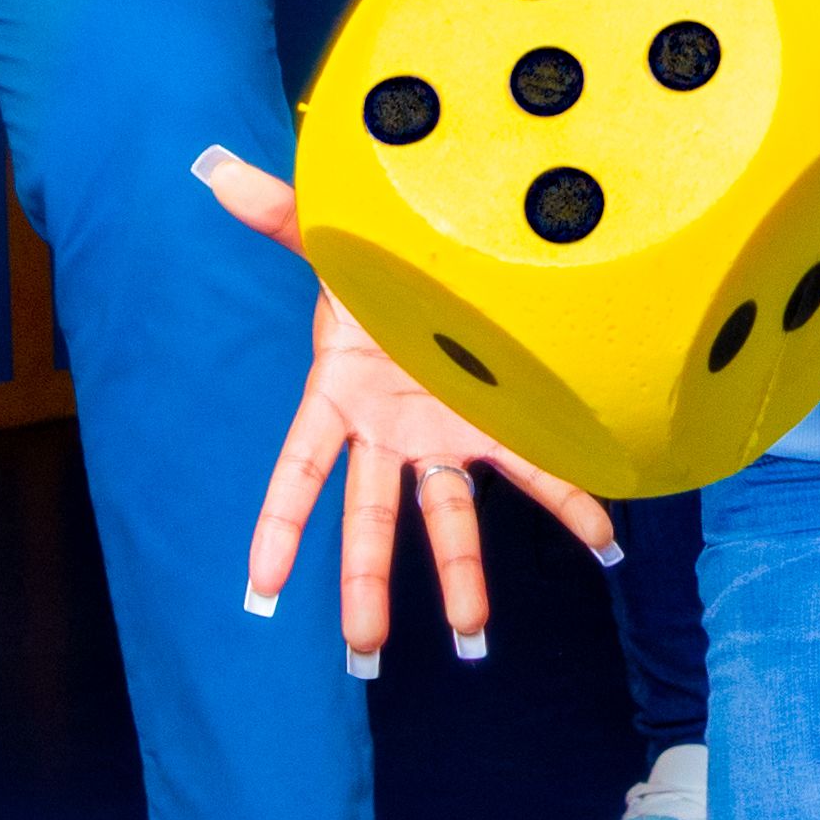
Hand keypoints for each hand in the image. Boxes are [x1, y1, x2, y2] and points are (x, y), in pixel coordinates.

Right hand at [202, 149, 625, 668]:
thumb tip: (212, 170)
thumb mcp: (333, 235)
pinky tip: (606, 539)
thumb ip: (280, 211)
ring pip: (450, 518)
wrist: (446, 256)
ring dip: (464, 577)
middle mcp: (392, 431)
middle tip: (365, 649)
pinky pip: (540, 471)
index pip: (299, 472)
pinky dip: (574, 503)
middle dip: (368, 583)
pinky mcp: (501, 426)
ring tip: (475, 640)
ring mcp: (446, 436)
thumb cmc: (378, 257)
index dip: (280, 528)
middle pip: (374, 518)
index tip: (260, 590)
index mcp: (341, 394)